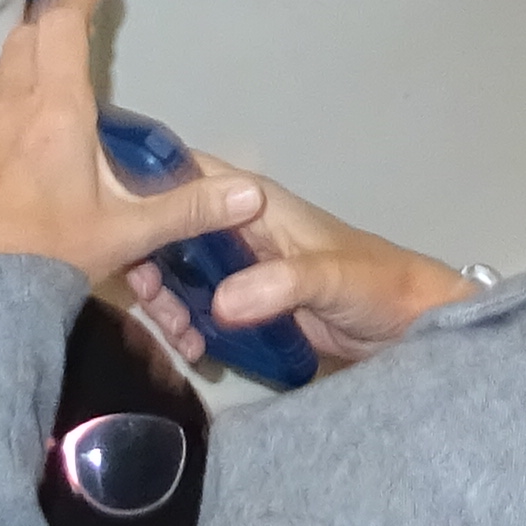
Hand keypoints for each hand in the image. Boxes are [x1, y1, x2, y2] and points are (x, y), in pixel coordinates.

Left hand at [0, 0, 262, 285]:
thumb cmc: (55, 258)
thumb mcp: (130, 233)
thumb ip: (190, 207)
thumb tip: (251, 193)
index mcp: (56, 113)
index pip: (64, 30)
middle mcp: (6, 113)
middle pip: (22, 43)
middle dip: (47, 30)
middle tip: (67, 36)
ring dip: (10, 72)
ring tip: (30, 88)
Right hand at [132, 172, 473, 379]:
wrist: (406, 325)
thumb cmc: (378, 284)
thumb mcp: (333, 279)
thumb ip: (282, 284)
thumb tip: (220, 302)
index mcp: (256, 204)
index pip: (189, 175)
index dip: (147, 189)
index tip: (119, 229)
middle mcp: (240, 229)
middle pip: (173, 229)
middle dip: (151, 261)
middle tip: (151, 302)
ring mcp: (242, 267)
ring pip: (180, 270)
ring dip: (168, 300)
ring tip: (179, 336)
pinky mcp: (246, 304)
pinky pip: (199, 306)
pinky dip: (186, 324)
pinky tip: (192, 350)